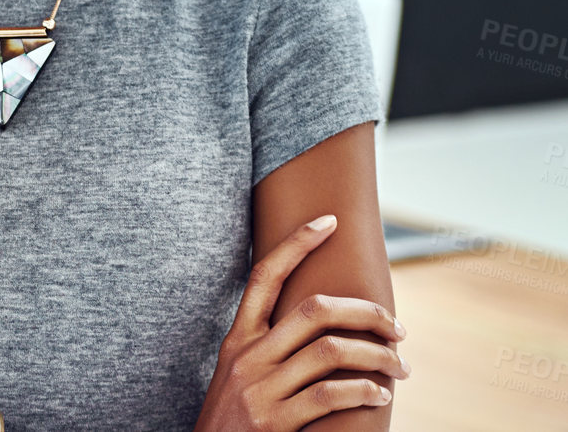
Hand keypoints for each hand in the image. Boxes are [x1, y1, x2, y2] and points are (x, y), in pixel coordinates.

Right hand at [195, 214, 409, 430]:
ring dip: (379, 357)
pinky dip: (364, 392)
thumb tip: (325, 326)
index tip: (328, 221)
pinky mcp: (274, 423)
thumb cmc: (234, 419)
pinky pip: (330, 396)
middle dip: (367, 313)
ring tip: (400, 368)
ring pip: (331, 352)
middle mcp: (247, 356)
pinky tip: (379, 396)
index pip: (265, 276)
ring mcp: (259, 389)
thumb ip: (271, 349)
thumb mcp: (240, 374)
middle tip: (397, 328)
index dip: (296, 244)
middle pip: (313, 310)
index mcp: (237, 338)